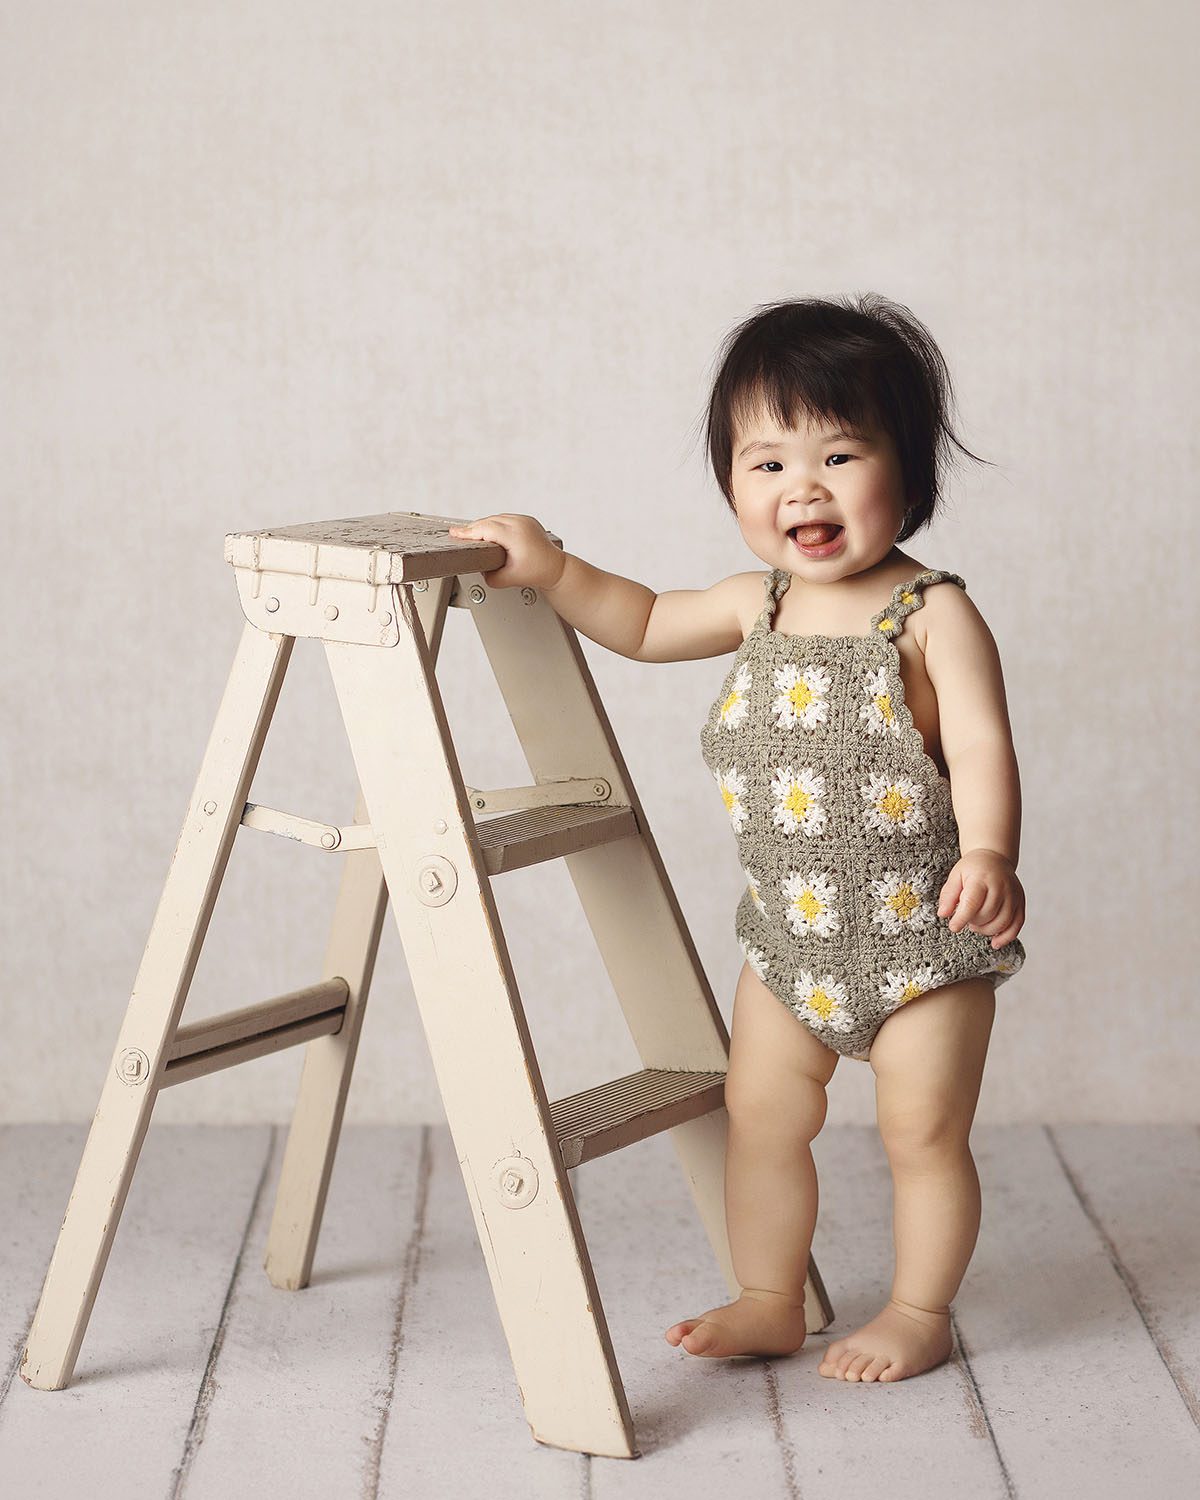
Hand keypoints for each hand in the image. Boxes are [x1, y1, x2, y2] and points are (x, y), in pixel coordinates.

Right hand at [446, 513, 565, 590]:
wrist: (556, 568)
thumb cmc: (537, 573)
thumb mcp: (509, 579)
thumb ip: (490, 577)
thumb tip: (479, 570)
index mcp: (515, 535)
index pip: (485, 529)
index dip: (468, 532)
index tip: (454, 533)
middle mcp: (520, 524)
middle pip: (488, 521)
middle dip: (472, 528)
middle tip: (457, 534)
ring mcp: (525, 520)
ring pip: (496, 518)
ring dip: (483, 525)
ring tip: (470, 534)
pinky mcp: (527, 520)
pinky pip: (505, 518)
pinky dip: (494, 524)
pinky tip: (487, 530)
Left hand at [936, 849, 1024, 949]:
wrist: (995, 858)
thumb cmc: (972, 868)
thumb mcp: (955, 875)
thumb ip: (948, 895)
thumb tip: (943, 914)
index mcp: (981, 878)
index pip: (972, 903)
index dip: (962, 918)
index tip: (953, 927)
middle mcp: (1001, 886)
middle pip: (987, 914)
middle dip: (973, 922)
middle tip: (965, 918)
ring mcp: (1013, 895)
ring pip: (1002, 923)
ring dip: (986, 930)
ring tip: (976, 924)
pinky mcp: (1021, 902)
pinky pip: (1017, 924)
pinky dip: (1006, 937)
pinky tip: (995, 942)